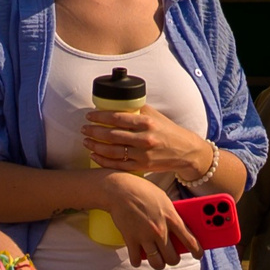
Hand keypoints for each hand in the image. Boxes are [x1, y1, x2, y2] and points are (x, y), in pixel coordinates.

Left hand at [83, 106, 211, 181]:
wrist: (185, 151)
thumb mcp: (156, 116)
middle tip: (84, 129)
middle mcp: (145, 139)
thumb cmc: (168, 131)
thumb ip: (138, 109)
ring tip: (86, 142)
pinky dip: (103, 161)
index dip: (100, 117)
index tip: (90, 116)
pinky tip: (94, 156)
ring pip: (112, 151)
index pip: (117, 118)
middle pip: (112, 135)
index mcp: (147, 123)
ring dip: (95, 146)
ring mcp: (143, 155)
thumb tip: (117, 102)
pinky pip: (118, 165)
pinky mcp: (142, 167)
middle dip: (94, 132)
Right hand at [98, 171, 201, 268]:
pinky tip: (139, 256)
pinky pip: (137, 260)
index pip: (190, 240)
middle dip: (173, 259)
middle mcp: (160, 230)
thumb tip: (179, 231)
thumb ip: (172, 215)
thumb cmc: (143, 192)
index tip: (198, 255)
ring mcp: (145, 236)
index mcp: (171, 217)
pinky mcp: (130, 240)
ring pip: (157, 263)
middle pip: (172, 257)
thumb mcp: (164, 199)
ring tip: (158, 260)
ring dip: (158, 263)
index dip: (197, 251)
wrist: (119, 190)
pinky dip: (138, 260)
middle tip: (171, 257)